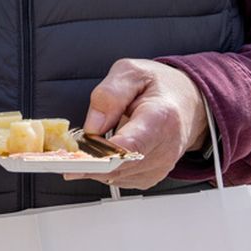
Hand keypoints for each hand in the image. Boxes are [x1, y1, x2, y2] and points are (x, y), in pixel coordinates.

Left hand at [67, 59, 208, 190]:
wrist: (187, 104)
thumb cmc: (160, 87)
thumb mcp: (132, 72)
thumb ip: (109, 94)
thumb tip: (91, 126)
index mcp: (161, 118)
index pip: (132, 146)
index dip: (101, 154)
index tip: (77, 153)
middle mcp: (165, 148)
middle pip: (120, 166)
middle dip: (88, 160)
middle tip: (63, 152)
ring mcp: (160, 166)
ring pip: (116, 176)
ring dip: (93, 166)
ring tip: (80, 148)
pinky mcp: (151, 175)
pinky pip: (119, 178)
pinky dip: (103, 169)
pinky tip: (97, 154)